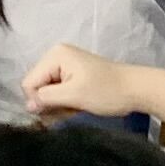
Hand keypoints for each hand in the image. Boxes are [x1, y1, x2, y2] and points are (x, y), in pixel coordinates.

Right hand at [22, 43, 143, 121]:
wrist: (136, 89)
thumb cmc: (107, 91)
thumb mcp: (74, 96)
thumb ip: (47, 99)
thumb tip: (28, 106)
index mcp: (55, 55)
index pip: (29, 82)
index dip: (38, 101)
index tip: (57, 110)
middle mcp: (57, 56)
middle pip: (37, 86)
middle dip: (49, 103)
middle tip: (68, 110)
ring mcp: (65, 65)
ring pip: (47, 91)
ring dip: (58, 104)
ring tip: (75, 108)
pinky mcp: (73, 74)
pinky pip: (58, 91)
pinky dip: (64, 102)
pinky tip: (77, 106)